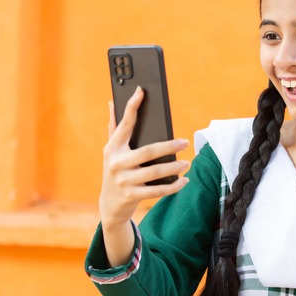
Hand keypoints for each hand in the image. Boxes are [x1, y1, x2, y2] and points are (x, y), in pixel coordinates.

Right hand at [99, 86, 189, 228]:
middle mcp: (116, 162)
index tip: (141, 91)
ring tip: (186, 163)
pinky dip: (173, 186)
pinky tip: (184, 180)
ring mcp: (123, 181)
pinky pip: (157, 191)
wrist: (109, 204)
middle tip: (185, 142)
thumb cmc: (115, 170)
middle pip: (148, 151)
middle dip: (169, 146)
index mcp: (112, 147)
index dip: (132, 106)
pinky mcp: (131, 196)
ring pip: (155, 172)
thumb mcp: (111, 151)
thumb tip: (113, 102)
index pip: (124, 124)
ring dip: (174, 168)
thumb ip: (114, 128)